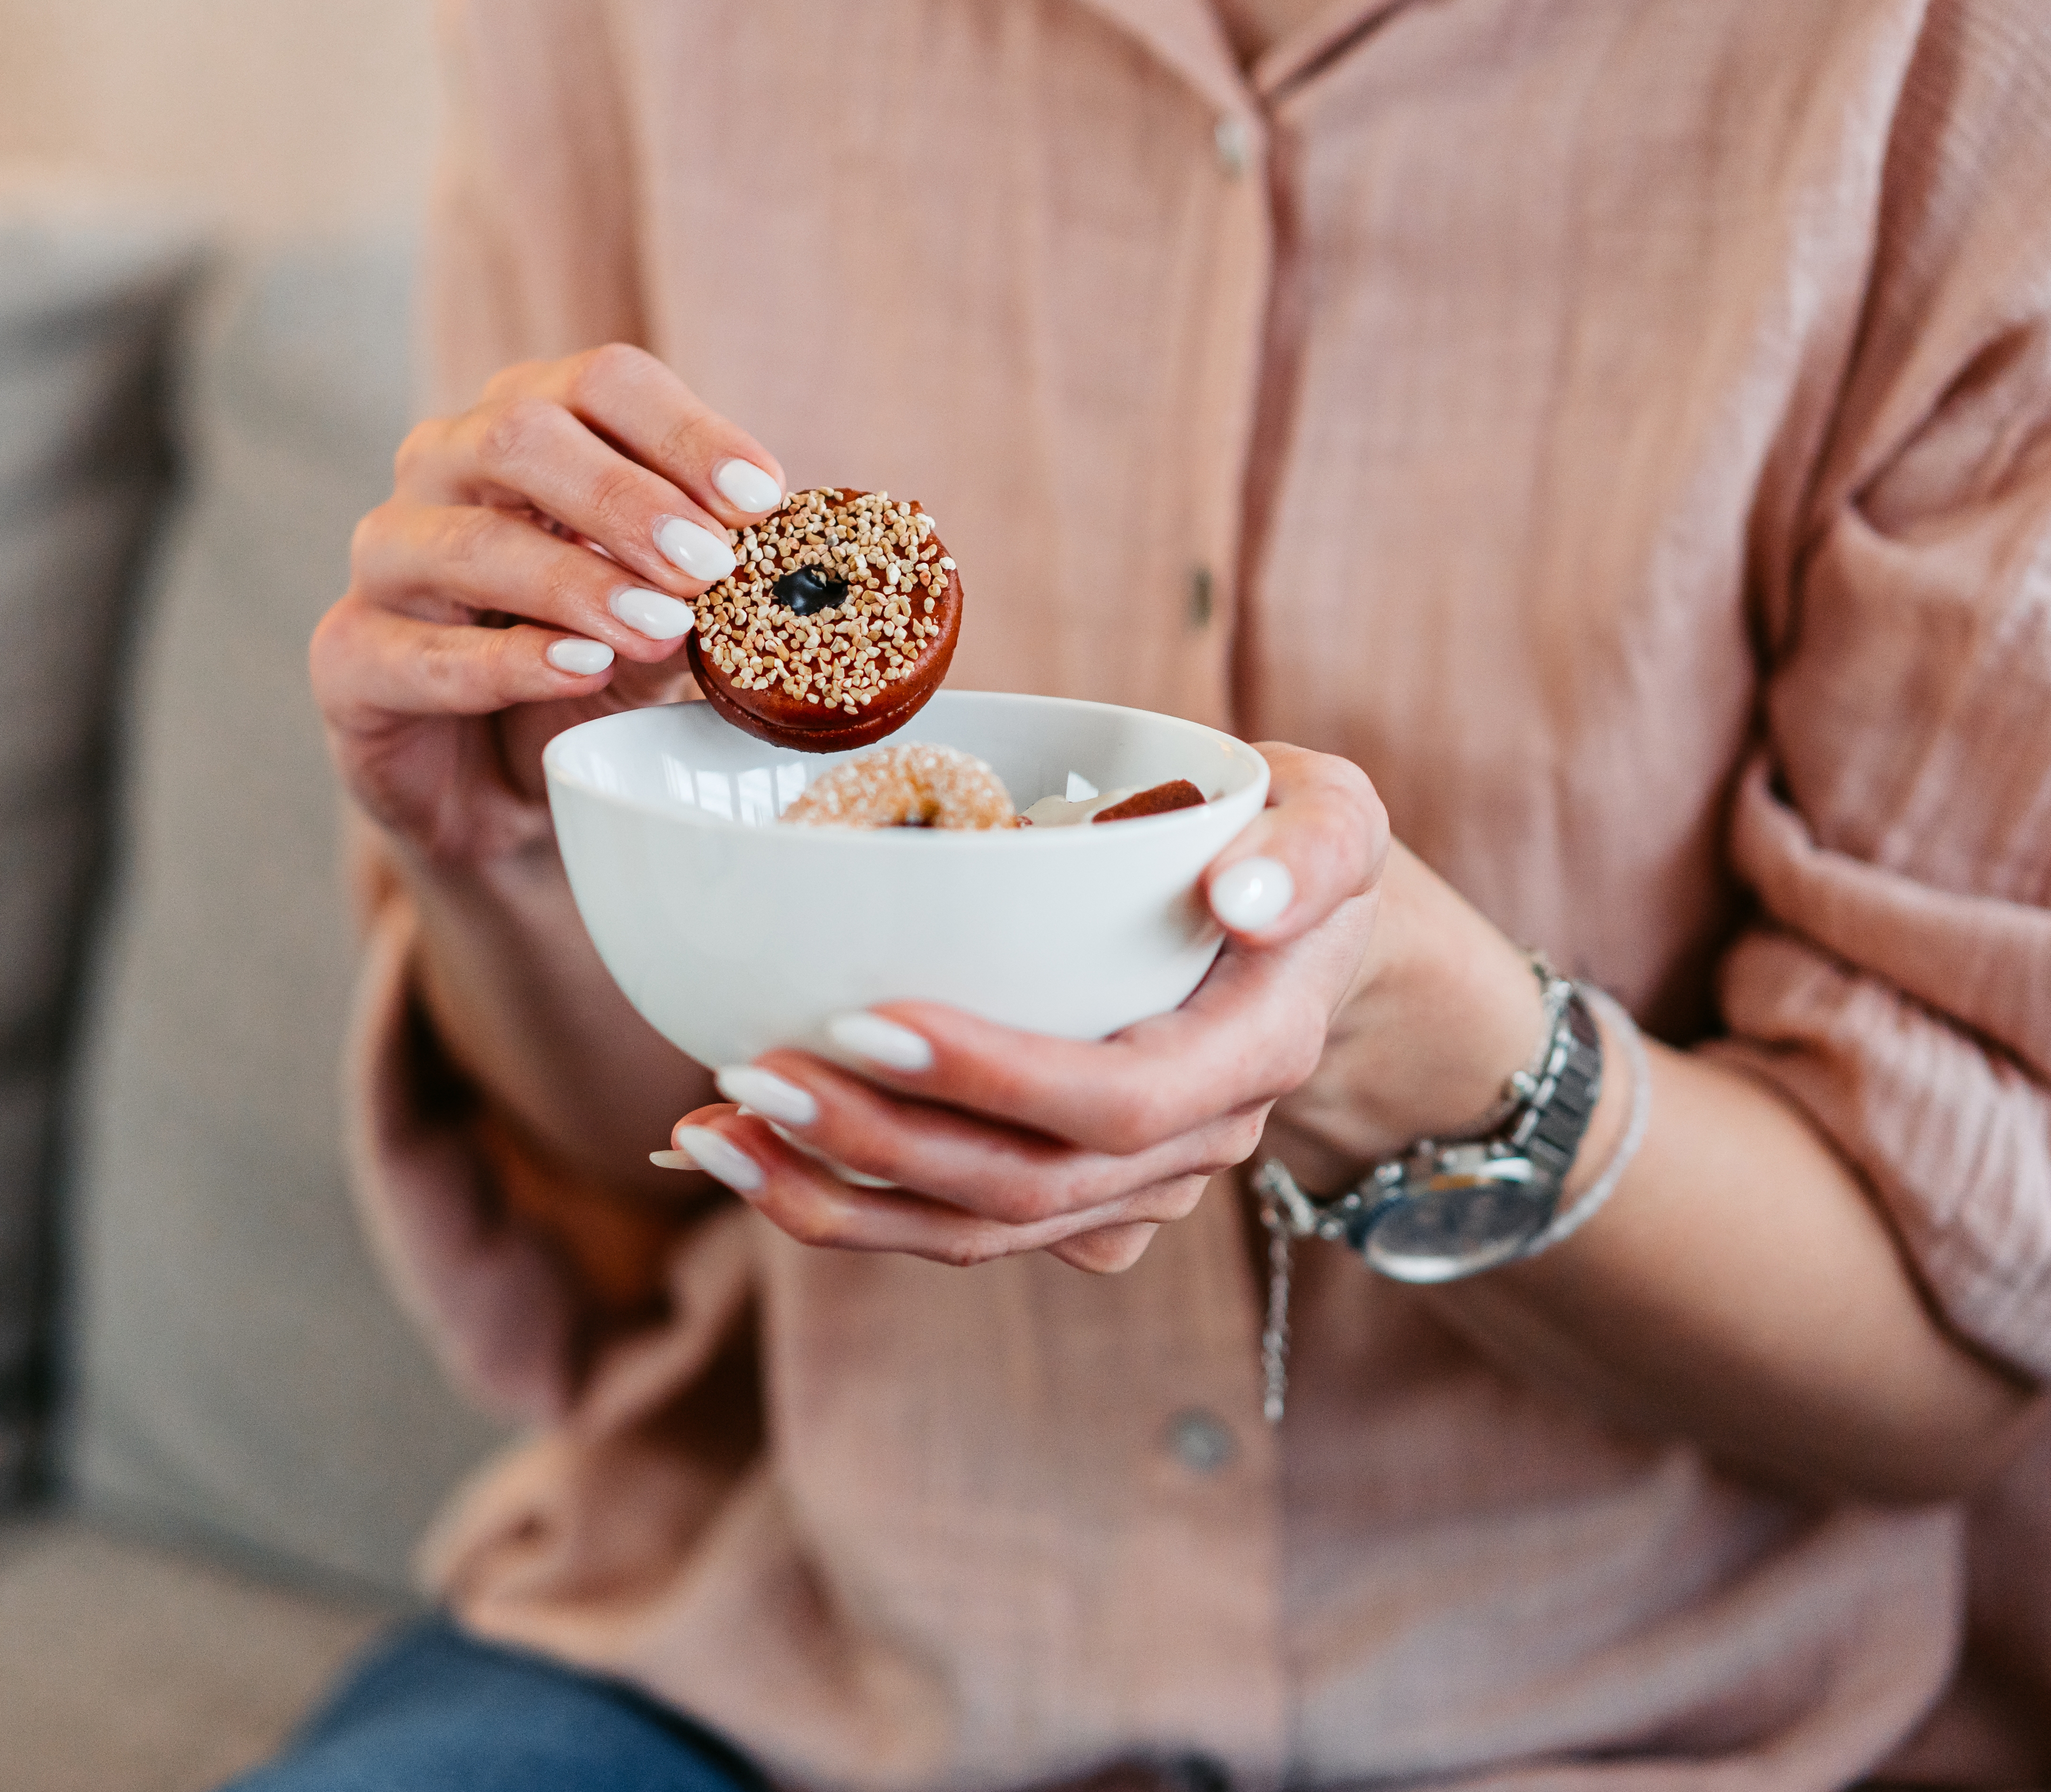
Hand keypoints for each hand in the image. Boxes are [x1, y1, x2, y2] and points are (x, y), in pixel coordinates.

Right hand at [312, 344, 786, 863]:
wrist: (501, 792)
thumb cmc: (585, 672)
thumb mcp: (661, 621)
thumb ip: (700, 587)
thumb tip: (776, 569)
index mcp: (527, 427)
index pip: (601, 382)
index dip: (685, 431)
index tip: (762, 497)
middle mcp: (443, 470)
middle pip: (520, 432)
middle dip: (624, 497)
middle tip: (708, 562)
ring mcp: (386, 560)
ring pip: (466, 541)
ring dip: (575, 582)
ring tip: (660, 628)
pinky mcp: (348, 656)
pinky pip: (416, 651)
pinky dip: (507, 663)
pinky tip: (579, 670)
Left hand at [657, 745, 1393, 1272]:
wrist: (1307, 943)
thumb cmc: (1291, 850)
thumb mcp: (1336, 817)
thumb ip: (1311, 847)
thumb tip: (1242, 890)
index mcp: (1252, 1051)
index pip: (1114, 1100)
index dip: (991, 1078)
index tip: (864, 1019)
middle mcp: (1193, 1144)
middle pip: (1024, 1189)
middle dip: (878, 1145)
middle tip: (749, 1078)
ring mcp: (1130, 1187)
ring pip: (977, 1233)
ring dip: (835, 1198)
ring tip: (713, 1134)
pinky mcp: (1071, 1197)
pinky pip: (956, 1228)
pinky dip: (847, 1205)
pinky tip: (747, 1157)